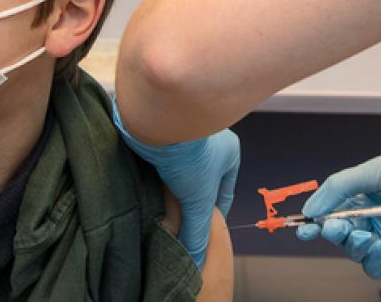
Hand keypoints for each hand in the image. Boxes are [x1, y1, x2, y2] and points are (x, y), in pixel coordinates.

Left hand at [111, 95, 239, 268]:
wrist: (158, 119)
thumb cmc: (189, 154)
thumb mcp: (198, 199)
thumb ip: (197, 231)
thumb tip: (195, 261)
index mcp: (230, 152)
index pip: (224, 192)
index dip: (213, 215)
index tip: (201, 232)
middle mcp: (211, 140)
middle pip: (201, 181)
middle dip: (190, 201)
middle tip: (178, 222)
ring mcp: (186, 134)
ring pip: (181, 171)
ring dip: (172, 187)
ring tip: (161, 208)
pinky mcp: (163, 132)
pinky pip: (164, 160)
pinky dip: (158, 175)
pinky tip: (149, 188)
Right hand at [297, 139, 380, 278]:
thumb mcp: (375, 169)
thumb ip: (339, 187)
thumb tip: (311, 207)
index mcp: (364, 192)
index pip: (331, 209)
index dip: (315, 218)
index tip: (303, 225)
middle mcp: (374, 215)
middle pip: (339, 232)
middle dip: (332, 231)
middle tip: (333, 227)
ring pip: (354, 251)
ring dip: (354, 244)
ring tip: (367, 234)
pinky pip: (376, 266)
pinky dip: (372, 260)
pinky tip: (379, 246)